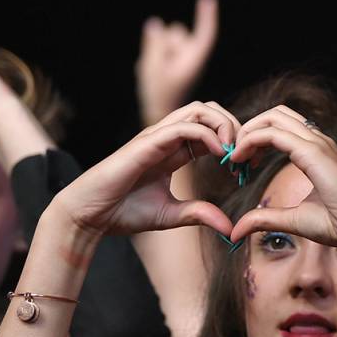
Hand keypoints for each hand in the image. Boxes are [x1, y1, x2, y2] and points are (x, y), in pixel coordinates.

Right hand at [53, 102, 237, 239]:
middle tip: (246, 155)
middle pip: (209, 110)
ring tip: (234, 153)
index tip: (247, 165)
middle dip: (234, 126)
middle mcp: (166, 139)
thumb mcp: (171, 215)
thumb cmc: (122, 213)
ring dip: (224, 125)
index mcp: (173, 151)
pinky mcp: (147, 143)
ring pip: (199, 109)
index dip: (234, 141)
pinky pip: (183, 126)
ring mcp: (156, 138)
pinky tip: (220, 156)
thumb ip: (199, 214)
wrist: (88, 216)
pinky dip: (207, 135)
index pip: (211, 129)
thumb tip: (229, 227)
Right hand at [136, 0, 218, 125]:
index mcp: (194, 59)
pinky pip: (158, 48)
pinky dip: (153, 57)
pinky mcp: (172, 62)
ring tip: (156, 72)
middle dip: (166, 42)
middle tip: (162, 67)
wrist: (159, 114)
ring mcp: (182, 59)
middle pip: (177, 33)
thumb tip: (157, 23)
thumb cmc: (159, 95)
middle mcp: (191, 56)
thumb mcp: (153, 69)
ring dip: (159, 50)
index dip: (206, 15)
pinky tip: (152, 73)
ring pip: (166, 40)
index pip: (204, 33)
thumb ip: (155, 45)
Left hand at [227, 106, 336, 259]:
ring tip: (236, 157)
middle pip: (276, 115)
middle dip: (249, 130)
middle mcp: (318, 142)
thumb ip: (264, 219)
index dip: (257, 140)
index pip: (282, 127)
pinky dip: (250, 141)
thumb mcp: (292, 219)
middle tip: (235, 157)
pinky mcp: (312, 152)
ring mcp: (317, 144)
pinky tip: (240, 160)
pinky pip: (273, 134)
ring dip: (248, 132)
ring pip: (273, 117)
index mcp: (318, 152)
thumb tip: (236, 231)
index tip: (242, 165)